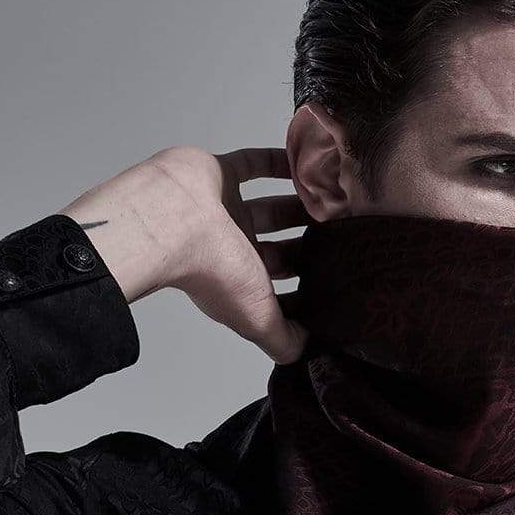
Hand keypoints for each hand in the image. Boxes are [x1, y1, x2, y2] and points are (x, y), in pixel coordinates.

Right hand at [59, 144, 312, 364]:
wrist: (171, 220)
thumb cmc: (210, 270)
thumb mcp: (258, 317)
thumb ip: (282, 340)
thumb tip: (306, 351)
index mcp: (238, 280)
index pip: (276, 286)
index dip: (302, 285)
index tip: (333, 278)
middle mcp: (231, 246)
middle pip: (277, 245)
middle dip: (306, 243)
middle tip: (342, 234)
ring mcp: (225, 210)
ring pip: (269, 207)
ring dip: (298, 205)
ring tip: (333, 202)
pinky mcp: (220, 173)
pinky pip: (254, 164)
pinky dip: (279, 163)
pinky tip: (307, 164)